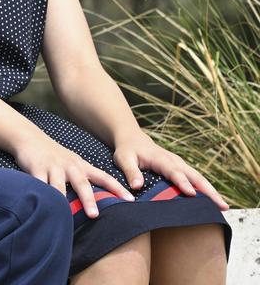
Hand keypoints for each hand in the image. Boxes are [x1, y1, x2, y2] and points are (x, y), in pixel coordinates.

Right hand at [13, 132, 131, 217]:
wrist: (30, 138)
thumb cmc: (54, 156)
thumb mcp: (72, 164)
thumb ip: (83, 179)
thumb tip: (97, 202)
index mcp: (81, 166)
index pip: (103, 177)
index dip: (117, 188)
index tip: (131, 200)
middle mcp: (70, 167)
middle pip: (82, 184)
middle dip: (88, 200)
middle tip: (94, 215)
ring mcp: (53, 168)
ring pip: (59, 186)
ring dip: (62, 199)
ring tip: (64, 213)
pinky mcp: (36, 169)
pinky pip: (39, 184)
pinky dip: (41, 194)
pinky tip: (41, 204)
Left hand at [113, 131, 227, 210]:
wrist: (133, 139)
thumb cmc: (127, 150)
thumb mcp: (123, 159)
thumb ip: (130, 171)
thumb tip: (137, 186)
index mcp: (161, 159)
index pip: (174, 172)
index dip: (183, 182)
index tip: (191, 194)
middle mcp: (175, 161)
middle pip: (195, 176)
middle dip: (209, 191)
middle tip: (221, 206)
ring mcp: (180, 165)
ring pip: (199, 178)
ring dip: (212, 192)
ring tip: (224, 207)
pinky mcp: (182, 169)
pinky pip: (196, 180)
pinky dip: (206, 190)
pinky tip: (213, 203)